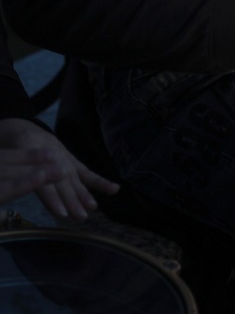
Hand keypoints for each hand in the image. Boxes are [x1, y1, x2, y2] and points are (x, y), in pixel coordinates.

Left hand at [0, 118, 118, 219]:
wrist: (18, 127)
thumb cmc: (8, 149)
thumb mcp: (3, 160)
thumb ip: (10, 177)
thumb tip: (6, 207)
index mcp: (27, 154)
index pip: (40, 180)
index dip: (52, 197)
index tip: (62, 213)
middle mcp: (48, 156)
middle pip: (60, 180)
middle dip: (70, 198)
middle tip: (79, 217)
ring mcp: (61, 156)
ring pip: (72, 176)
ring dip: (82, 192)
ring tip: (92, 208)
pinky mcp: (69, 158)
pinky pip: (84, 171)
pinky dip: (98, 181)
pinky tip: (114, 189)